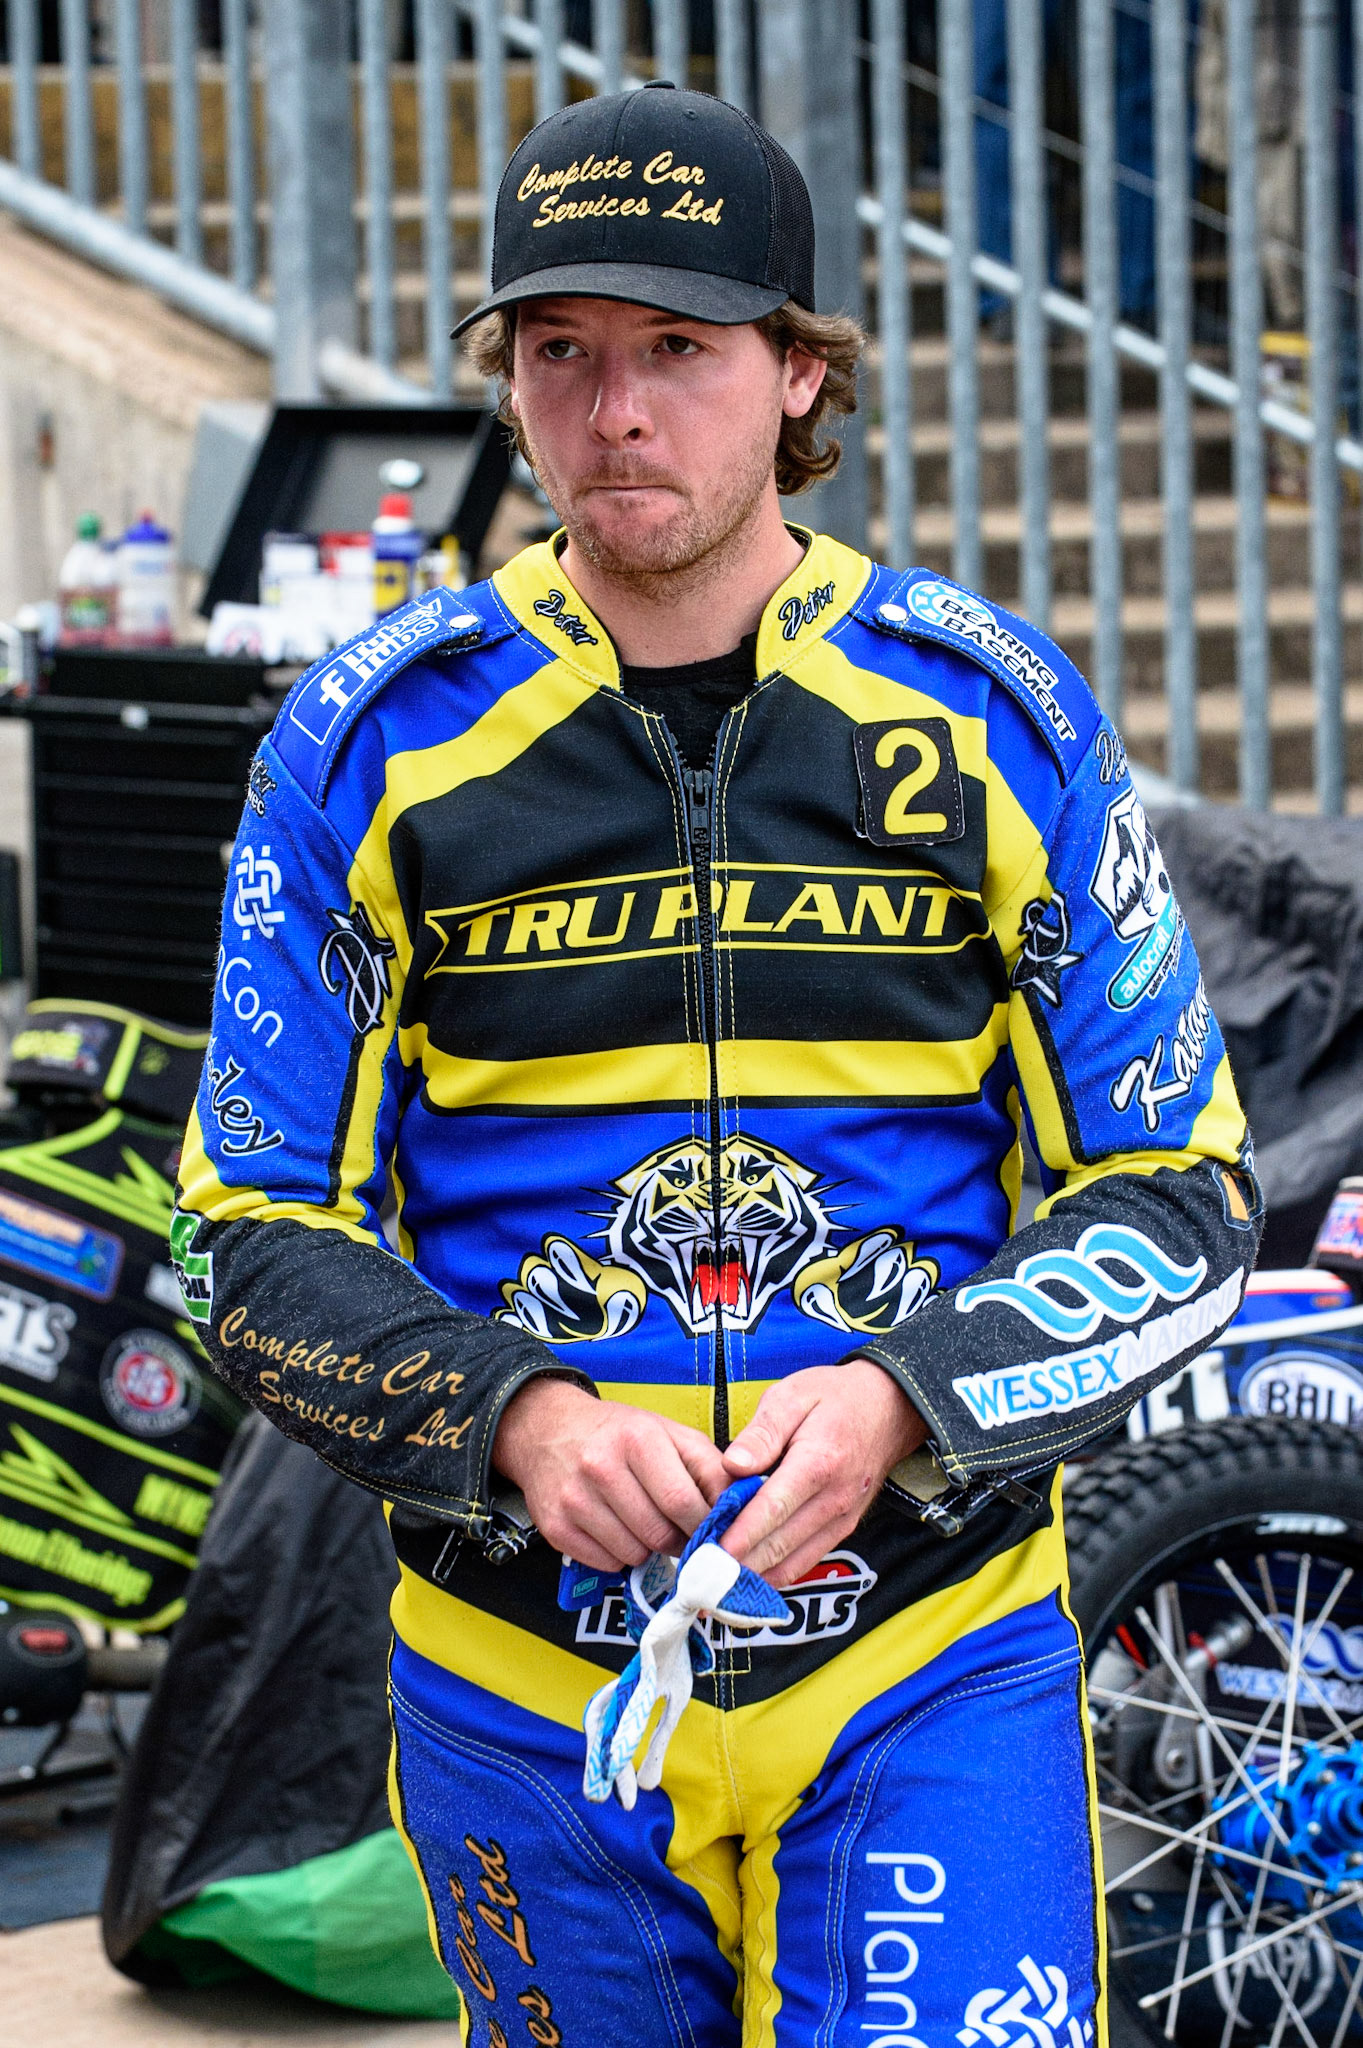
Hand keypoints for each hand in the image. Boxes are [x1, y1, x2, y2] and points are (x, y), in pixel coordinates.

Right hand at [493, 1378, 729, 1570]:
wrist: (547, 1430)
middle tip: (682, 1534)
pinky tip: (617, 1529)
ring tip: (644, 1523)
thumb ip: (709, 1468)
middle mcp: (601, 1468)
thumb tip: (743, 1507)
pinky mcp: (556, 1528)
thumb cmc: (619, 1433)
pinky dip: (619, 1555)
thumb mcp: (669, 1434)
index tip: (714, 1533)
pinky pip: (606, 1563)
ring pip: (633, 1554)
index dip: (704, 1525)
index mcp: (637, 1440)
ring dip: (649, 1549)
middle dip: (679, 1542)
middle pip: (659, 1534)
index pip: (682, 1502)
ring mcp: (575, 1500)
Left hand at [719, 1360, 926, 1587]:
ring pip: (793, 1561)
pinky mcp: (843, 1529)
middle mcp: (834, 1498)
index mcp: (818, 1462)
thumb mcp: (793, 1395)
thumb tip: (731, 1465)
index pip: (772, 1508)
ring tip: (715, 1584)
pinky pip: (806, 1560)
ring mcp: (842, 1518)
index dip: (740, 1534)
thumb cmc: (833, 1398)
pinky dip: (776, 1573)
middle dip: (738, 1565)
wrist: (888, 1409)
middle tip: (701, 1577)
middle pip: (780, 1544)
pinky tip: (747, 1577)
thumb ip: (761, 1433)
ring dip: (755, 1577)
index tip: (710, 1552)